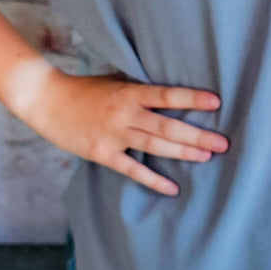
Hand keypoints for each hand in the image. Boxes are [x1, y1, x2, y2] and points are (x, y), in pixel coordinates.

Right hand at [26, 69, 228, 196]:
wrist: (47, 101)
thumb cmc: (83, 90)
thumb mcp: (114, 82)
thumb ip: (140, 89)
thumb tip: (170, 94)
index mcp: (129, 93)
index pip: (166, 95)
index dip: (191, 98)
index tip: (216, 102)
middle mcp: (124, 114)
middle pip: (167, 126)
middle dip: (197, 135)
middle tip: (223, 142)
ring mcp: (114, 135)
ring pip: (154, 146)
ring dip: (183, 152)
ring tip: (207, 156)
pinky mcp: (103, 153)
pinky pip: (132, 170)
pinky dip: (153, 179)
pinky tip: (172, 187)